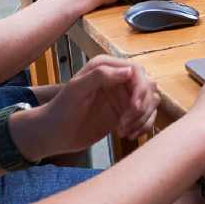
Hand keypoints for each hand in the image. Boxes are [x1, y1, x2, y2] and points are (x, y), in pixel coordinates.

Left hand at [17, 55, 158, 158]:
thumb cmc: (60, 110)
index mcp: (106, 67)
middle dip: (142, 106)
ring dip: (143, 118)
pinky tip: (127, 135)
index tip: (133, 108)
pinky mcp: (125, 113)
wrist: (53, 134)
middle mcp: (118, 79)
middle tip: (124, 123)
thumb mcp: (76, 90)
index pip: (137, 71)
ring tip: (123, 131)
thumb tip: (129, 71)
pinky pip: (147, 116)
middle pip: (148, 86)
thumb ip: (101, 76)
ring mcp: (123, 97)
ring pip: (151, 102)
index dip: (140, 89)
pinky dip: (143, 127)